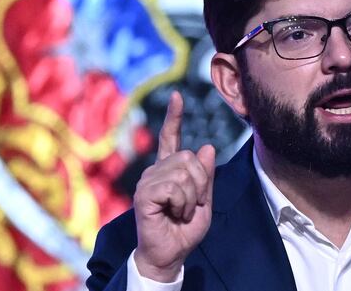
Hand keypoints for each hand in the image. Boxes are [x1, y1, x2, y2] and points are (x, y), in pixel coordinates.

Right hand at [133, 91, 215, 281]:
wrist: (170, 254)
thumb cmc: (184, 231)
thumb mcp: (204, 201)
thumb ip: (206, 176)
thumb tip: (207, 147)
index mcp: (169, 170)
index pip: (171, 138)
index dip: (174, 117)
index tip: (177, 97)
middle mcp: (155, 171)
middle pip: (189, 158)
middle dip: (200, 184)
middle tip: (191, 205)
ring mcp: (148, 181)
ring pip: (184, 173)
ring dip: (191, 198)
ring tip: (180, 212)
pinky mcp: (144, 194)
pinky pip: (174, 187)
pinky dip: (183, 203)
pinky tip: (173, 214)